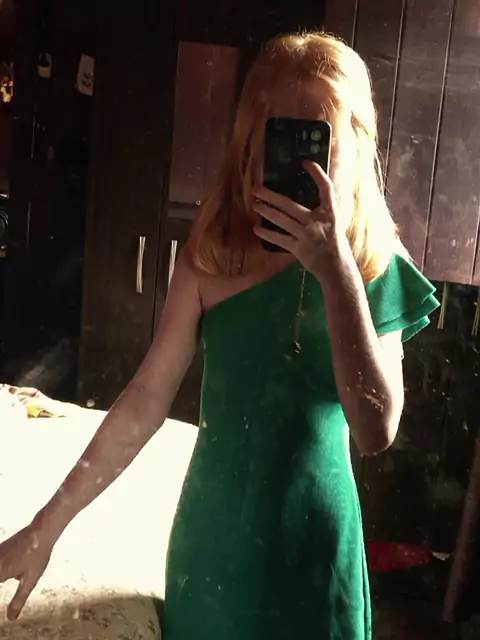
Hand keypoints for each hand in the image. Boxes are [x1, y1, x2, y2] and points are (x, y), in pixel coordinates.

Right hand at [0, 523, 54, 619]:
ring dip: (2, 576)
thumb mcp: (30, 581)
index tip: (6, 592)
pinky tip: (8, 571)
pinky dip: (2, 569)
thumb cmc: (37, 555)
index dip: (1, 587)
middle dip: (2, 578)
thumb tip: (10, 618)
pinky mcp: (0, 548)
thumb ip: (18, 600)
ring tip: (12, 576)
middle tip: (16, 579)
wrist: (41, 531)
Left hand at [252, 160, 349, 278]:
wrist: (336, 268)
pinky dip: (267, 234)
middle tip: (256, 189)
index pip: (326, 188)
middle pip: (290, 205)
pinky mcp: (298, 248)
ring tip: (255, 205)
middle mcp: (317, 221)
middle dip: (271, 196)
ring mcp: (306, 235)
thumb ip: (323, 211)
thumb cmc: (336, 245)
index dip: (318, 174)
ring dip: (266, 212)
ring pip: (281, 220)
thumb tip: (311, 198)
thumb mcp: (334, 224)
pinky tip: (256, 229)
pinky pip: (279, 239)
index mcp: (330, 213)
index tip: (306, 163)